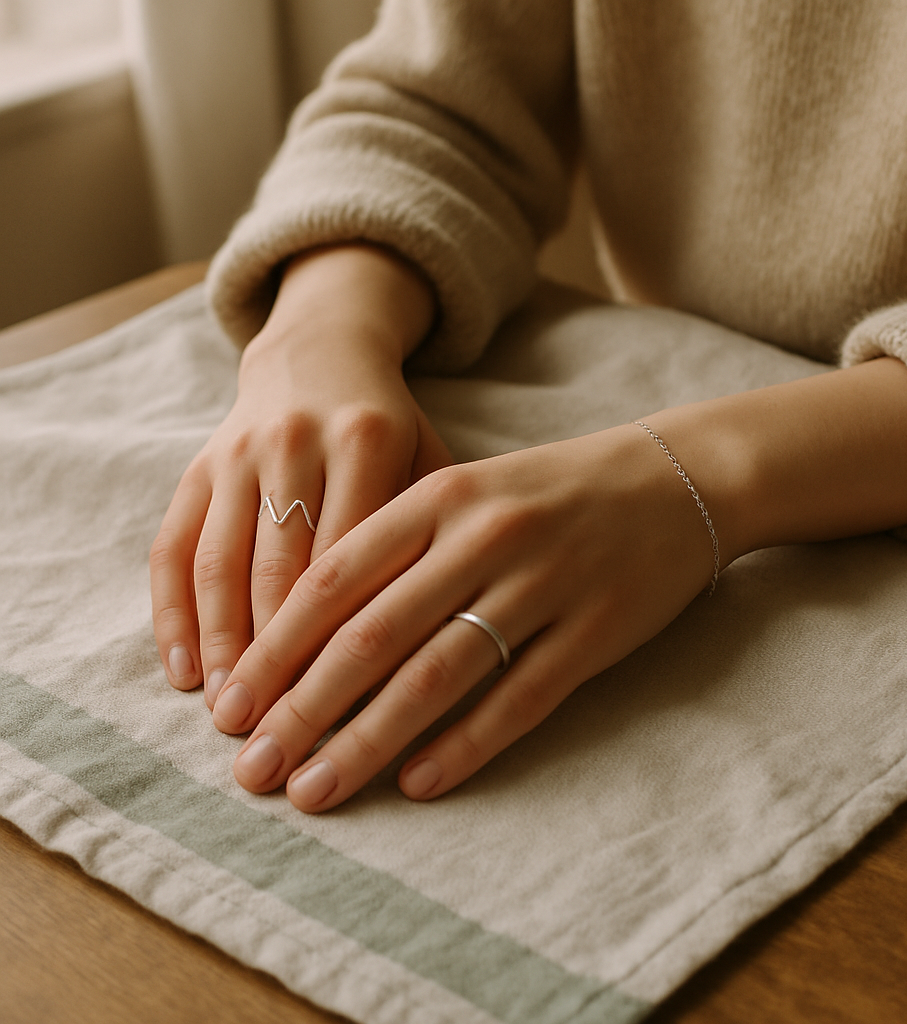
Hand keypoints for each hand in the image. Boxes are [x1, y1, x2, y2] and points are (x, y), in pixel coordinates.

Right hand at [150, 245, 450, 705]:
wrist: (319, 353)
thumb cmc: (390, 429)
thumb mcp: (429, 458)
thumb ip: (432, 531)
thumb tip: (438, 636)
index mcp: (369, 442)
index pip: (355, 562)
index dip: (349, 643)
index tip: (350, 714)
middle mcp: (298, 444)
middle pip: (284, 572)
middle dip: (281, 663)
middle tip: (282, 737)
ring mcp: (239, 454)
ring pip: (224, 564)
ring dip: (224, 648)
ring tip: (230, 718)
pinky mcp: (197, 466)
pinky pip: (174, 546)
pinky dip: (173, 613)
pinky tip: (183, 670)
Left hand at [213, 422, 721, 810]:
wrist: (673, 478)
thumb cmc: (553, 490)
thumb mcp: (469, 490)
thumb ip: (397, 544)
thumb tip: (312, 631)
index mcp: (440, 496)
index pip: (335, 579)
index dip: (276, 648)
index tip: (231, 707)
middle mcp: (482, 538)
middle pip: (372, 637)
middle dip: (302, 710)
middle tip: (253, 769)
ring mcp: (541, 585)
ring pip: (435, 676)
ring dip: (367, 740)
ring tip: (315, 789)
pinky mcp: (593, 631)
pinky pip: (518, 698)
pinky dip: (464, 746)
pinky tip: (419, 784)